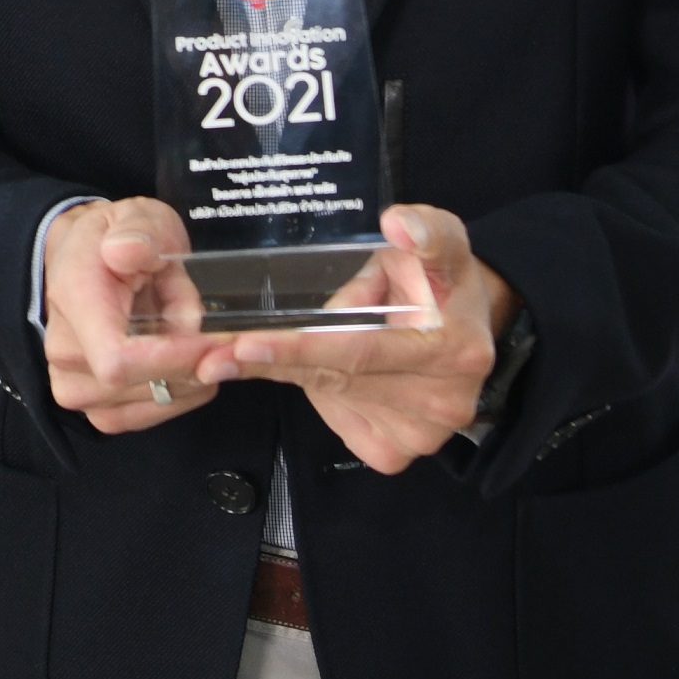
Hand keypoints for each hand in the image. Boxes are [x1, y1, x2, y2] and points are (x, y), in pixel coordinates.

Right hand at [41, 195, 235, 433]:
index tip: (217, 339)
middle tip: (220, 329)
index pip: (119, 359)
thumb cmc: (114, 239)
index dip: (176, 358)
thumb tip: (131, 253)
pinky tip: (186, 363)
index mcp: (76, 300)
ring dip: (192, 376)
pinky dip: (181, 393)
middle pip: (145, 385)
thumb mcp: (137, 216)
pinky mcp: (94, 407)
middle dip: (197, 361)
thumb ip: (140, 232)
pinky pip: (151, 416)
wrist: (80, 260)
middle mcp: (65, 352)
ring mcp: (75, 386)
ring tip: (193, 335)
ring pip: (156, 402)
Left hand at [223, 204, 517, 473]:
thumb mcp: (445, 243)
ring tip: (299, 336)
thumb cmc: (444, 283)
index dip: (300, 348)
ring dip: (294, 368)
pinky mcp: (394, 453)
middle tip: (209, 353)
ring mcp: (419, 437)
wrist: (469, 333)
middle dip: (268, 362)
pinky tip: (333, 368)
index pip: (360, 351)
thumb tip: (398, 224)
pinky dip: (320, 390)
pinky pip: (335, 418)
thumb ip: (424, 230)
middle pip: (333, 379)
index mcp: (454, 350)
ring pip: (328, 396)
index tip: (244, 344)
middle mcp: (441, 404)